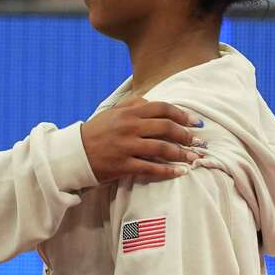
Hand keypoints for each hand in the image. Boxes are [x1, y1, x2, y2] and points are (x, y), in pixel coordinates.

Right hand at [80, 96, 204, 182]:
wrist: (75, 153)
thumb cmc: (97, 131)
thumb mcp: (113, 112)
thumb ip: (133, 103)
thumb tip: (153, 101)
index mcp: (129, 112)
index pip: (162, 108)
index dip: (182, 115)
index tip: (195, 122)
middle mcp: (129, 127)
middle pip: (166, 128)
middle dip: (186, 135)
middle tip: (198, 142)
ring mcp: (126, 146)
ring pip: (161, 148)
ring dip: (182, 154)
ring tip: (194, 158)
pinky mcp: (123, 165)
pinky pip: (150, 168)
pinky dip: (168, 171)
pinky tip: (180, 172)